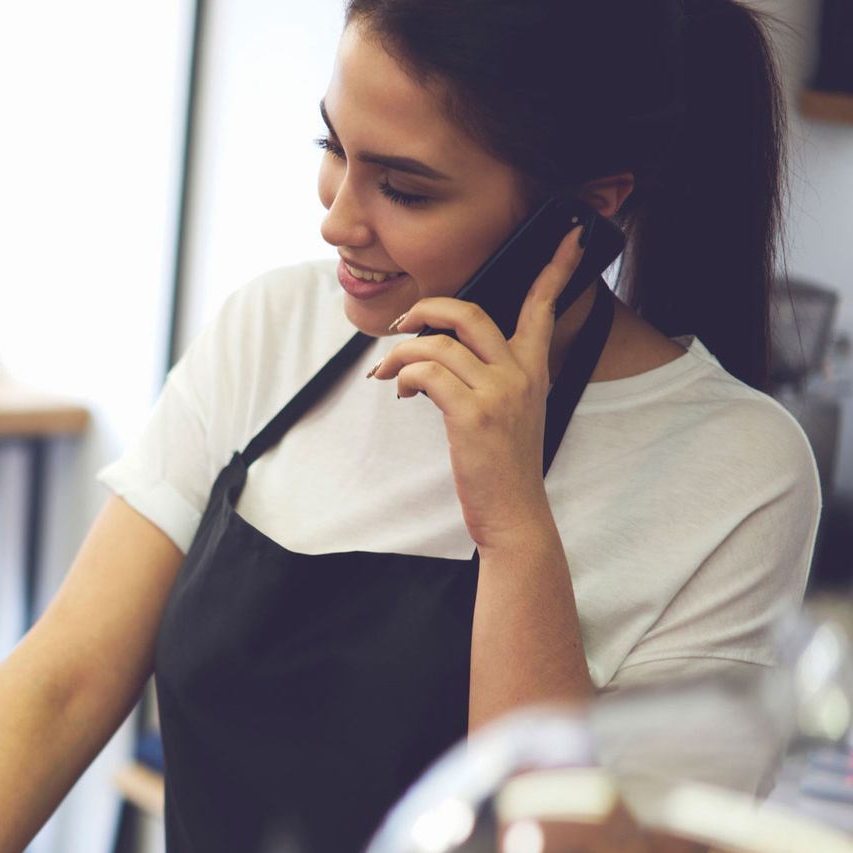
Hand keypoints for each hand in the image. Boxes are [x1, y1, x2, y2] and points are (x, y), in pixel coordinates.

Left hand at [368, 224, 588, 552]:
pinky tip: (403, 393)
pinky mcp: (473, 413)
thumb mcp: (511, 411)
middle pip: (470, 313)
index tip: (569, 235)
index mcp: (533, 368)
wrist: (514, 511)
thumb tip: (443, 354)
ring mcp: (498, 391)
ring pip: (437, 343)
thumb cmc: (504, 463)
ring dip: (400, 354)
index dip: (555, 267)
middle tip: (401, 323)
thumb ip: (491, 376)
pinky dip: (403, 376)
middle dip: (426, 309)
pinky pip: (426, 371)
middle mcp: (520, 373)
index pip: (544, 306)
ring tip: (388, 374)